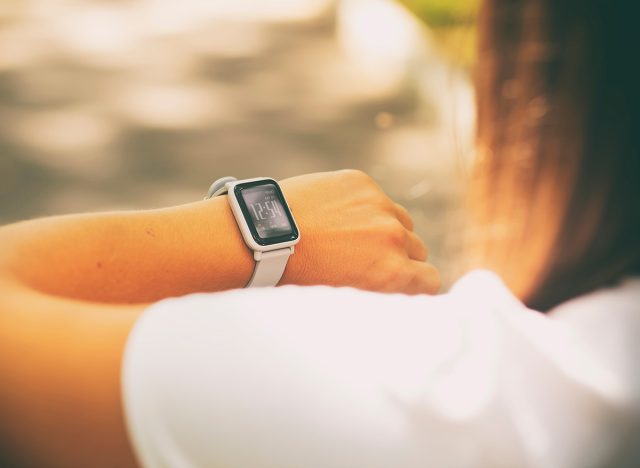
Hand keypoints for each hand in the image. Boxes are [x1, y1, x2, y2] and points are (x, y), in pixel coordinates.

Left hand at [280, 170, 439, 294]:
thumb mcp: (346, 297)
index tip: (405, 285)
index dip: (418, 284)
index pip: (432, 280)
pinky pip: (376, 198)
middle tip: (370, 261)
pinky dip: (363, 206)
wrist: (263, 235)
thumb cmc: (298, 277)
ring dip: (387, 229)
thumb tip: (395, 287)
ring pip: (402, 220)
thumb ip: (378, 290)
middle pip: (418, 249)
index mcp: (393, 272)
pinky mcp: (361, 182)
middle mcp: (394, 236)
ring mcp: (379, 205)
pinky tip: (334, 215)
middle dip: (401, 256)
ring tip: (353, 237)